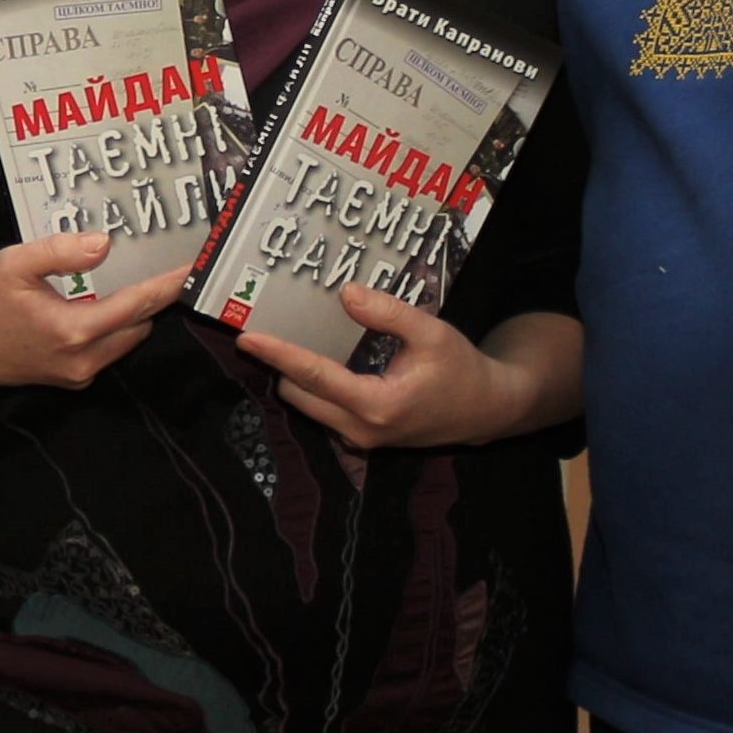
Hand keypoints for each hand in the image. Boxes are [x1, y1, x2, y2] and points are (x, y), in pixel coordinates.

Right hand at [0, 232, 186, 391]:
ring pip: (127, 340)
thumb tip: (104, 244)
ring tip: (141, 277)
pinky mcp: (69, 379)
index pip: (140, 305)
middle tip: (168, 263)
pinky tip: (108, 300)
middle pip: (141, 325)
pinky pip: (108, 350)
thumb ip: (60, 252)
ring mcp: (77, 375)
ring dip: (136, 313)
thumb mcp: (14, 263)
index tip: (197, 266)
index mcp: (74, 331)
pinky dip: (116, 326)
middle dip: (157, 298)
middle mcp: (83, 360)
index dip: (170, 284)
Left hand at [238, 288, 576, 450]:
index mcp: (376, 405)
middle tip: (267, 325)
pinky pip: (322, 409)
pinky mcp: (362, 437)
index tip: (248, 337)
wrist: (484, 410)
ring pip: (307, 405)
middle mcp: (360, 429)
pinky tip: (317, 355)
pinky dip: (312, 386)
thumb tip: (345, 293)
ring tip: (288, 337)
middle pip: (298, 395)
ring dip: (294, 376)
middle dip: (279, 365)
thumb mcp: (431, 333)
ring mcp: (359, 438)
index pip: (314, 376)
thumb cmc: (460, 369)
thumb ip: (387, 313)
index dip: (278, 354)